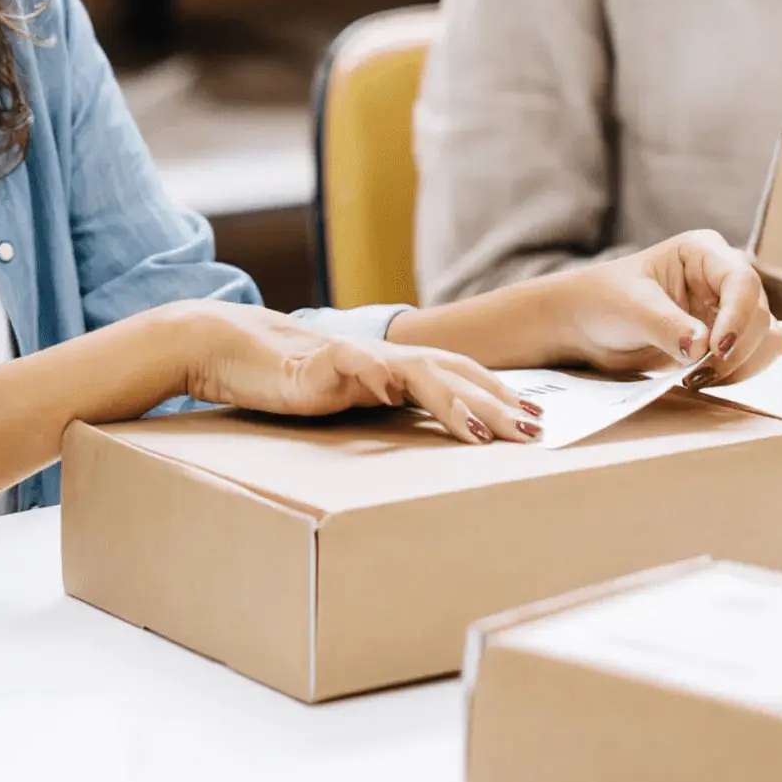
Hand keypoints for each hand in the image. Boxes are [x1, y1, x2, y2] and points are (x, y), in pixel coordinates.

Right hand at [180, 303, 544, 443]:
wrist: (241, 351)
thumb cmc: (303, 380)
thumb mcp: (359, 399)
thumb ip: (396, 407)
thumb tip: (443, 428)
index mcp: (402, 368)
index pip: (464, 376)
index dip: (502, 394)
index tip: (540, 418)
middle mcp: (390, 358)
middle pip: (456, 374)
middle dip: (499, 402)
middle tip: (536, 430)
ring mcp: (361, 358)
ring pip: (420, 371)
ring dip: (457, 399)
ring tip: (487, 429)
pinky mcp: (326, 362)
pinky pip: (357, 364)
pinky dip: (377, 375)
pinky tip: (392, 390)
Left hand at [552, 231, 781, 385]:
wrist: (586, 326)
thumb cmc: (603, 301)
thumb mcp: (628, 307)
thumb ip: (665, 324)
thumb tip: (702, 347)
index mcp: (701, 252)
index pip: (740, 282)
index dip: (737, 318)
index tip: (716, 349)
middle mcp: (723, 277)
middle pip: (758, 316)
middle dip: (733, 352)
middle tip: (695, 374)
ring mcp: (730, 309)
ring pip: (765, 339)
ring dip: (740, 367)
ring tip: (696, 381)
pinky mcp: (731, 339)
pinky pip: (774, 343)